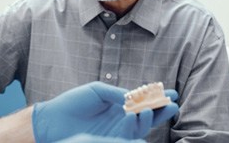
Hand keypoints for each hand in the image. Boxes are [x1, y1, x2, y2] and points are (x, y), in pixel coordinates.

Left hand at [31, 81, 178, 142]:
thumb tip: (134, 97)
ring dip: (150, 118)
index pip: (142, 100)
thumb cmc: (74, 102)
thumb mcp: (97, 91)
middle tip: (173, 103)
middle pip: (147, 115)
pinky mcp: (111, 139)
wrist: (55, 119)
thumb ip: (116, 93)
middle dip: (161, 110)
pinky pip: (128, 133)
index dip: (156, 97)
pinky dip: (133, 124)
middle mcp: (121, 117)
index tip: (170, 92)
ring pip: (140, 126)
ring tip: (154, 109)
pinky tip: (134, 115)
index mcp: (118, 103)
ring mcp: (117, 130)